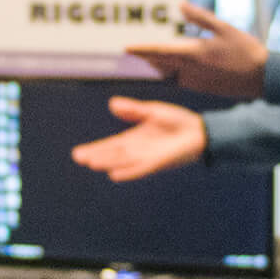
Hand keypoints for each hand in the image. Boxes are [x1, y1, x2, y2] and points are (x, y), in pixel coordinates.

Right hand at [70, 97, 206, 181]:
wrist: (200, 131)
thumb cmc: (178, 122)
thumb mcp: (152, 112)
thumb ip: (133, 110)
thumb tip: (112, 103)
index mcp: (134, 139)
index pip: (110, 145)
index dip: (95, 149)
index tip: (78, 153)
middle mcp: (138, 150)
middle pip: (113, 154)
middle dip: (96, 156)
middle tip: (78, 158)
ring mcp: (148, 157)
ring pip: (123, 161)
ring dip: (108, 162)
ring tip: (91, 163)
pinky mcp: (159, 162)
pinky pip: (141, 168)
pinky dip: (128, 171)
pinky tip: (115, 175)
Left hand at [124, 3, 267, 97]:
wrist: (264, 78)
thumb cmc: (246, 50)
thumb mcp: (225, 28)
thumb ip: (200, 18)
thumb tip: (181, 6)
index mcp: (195, 54)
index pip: (160, 51)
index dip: (141, 49)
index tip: (126, 48)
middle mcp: (192, 70)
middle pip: (160, 64)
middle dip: (146, 57)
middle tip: (133, 52)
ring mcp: (197, 82)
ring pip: (169, 74)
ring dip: (159, 66)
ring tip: (149, 58)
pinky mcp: (204, 89)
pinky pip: (181, 80)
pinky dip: (173, 72)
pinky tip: (173, 67)